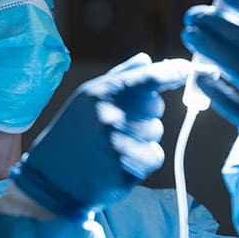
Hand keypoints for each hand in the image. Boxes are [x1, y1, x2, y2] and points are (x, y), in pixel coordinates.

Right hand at [10, 53, 190, 220]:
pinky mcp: (125, 170)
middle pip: (156, 107)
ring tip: (115, 145)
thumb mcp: (86, 99)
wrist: (52, 177)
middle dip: (145, 114)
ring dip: (143, 138)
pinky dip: (144, 160)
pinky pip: (155, 156)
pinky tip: (120, 161)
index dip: (172, 72)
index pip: (146, 78)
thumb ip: (119, 77)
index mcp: (100, 94)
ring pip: (156, 133)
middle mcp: (110, 116)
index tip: (185, 69)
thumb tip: (148, 60)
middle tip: (119, 124)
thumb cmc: (71, 133)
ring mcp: (118, 145)